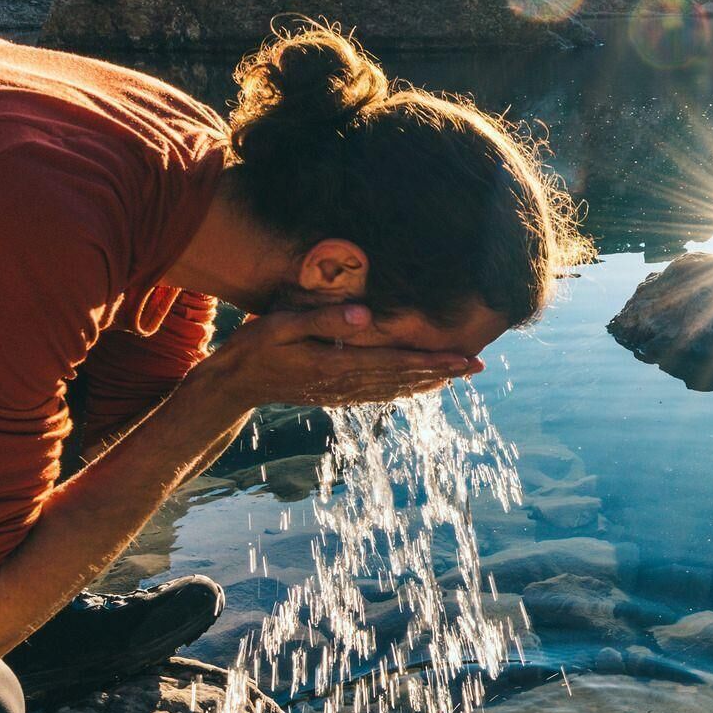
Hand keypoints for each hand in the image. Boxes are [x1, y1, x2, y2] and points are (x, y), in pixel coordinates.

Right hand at [195, 303, 481, 413]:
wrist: (234, 385)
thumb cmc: (255, 348)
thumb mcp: (282, 326)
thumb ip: (323, 320)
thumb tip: (366, 316)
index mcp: (338, 364)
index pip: (397, 362)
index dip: (434, 361)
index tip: (465, 358)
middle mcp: (346, 383)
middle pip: (405, 378)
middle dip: (443, 371)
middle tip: (478, 366)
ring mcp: (342, 393)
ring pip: (396, 388)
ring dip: (429, 380)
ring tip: (459, 373)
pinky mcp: (337, 395)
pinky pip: (380, 394)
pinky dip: (406, 388)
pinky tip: (420, 385)